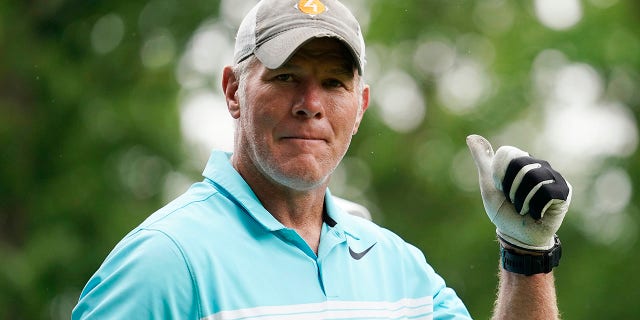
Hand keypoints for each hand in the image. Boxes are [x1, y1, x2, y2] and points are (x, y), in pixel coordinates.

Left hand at [466, 134, 571, 250]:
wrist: (518, 236)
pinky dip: (535, 207)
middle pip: (520, 165)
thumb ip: (483, 160)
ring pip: (534, 178)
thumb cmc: (503, 210)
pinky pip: (547, 192)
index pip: (507, 154)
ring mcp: (553, 176)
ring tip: (525, 207)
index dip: (499, 174)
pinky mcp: (564, 191)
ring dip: (522, 200)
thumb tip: (471, 137)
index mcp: (520, 160)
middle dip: (510, 188)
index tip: (500, 187)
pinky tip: (537, 213)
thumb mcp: (488, 184)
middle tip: (513, 200)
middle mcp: (538, 164)